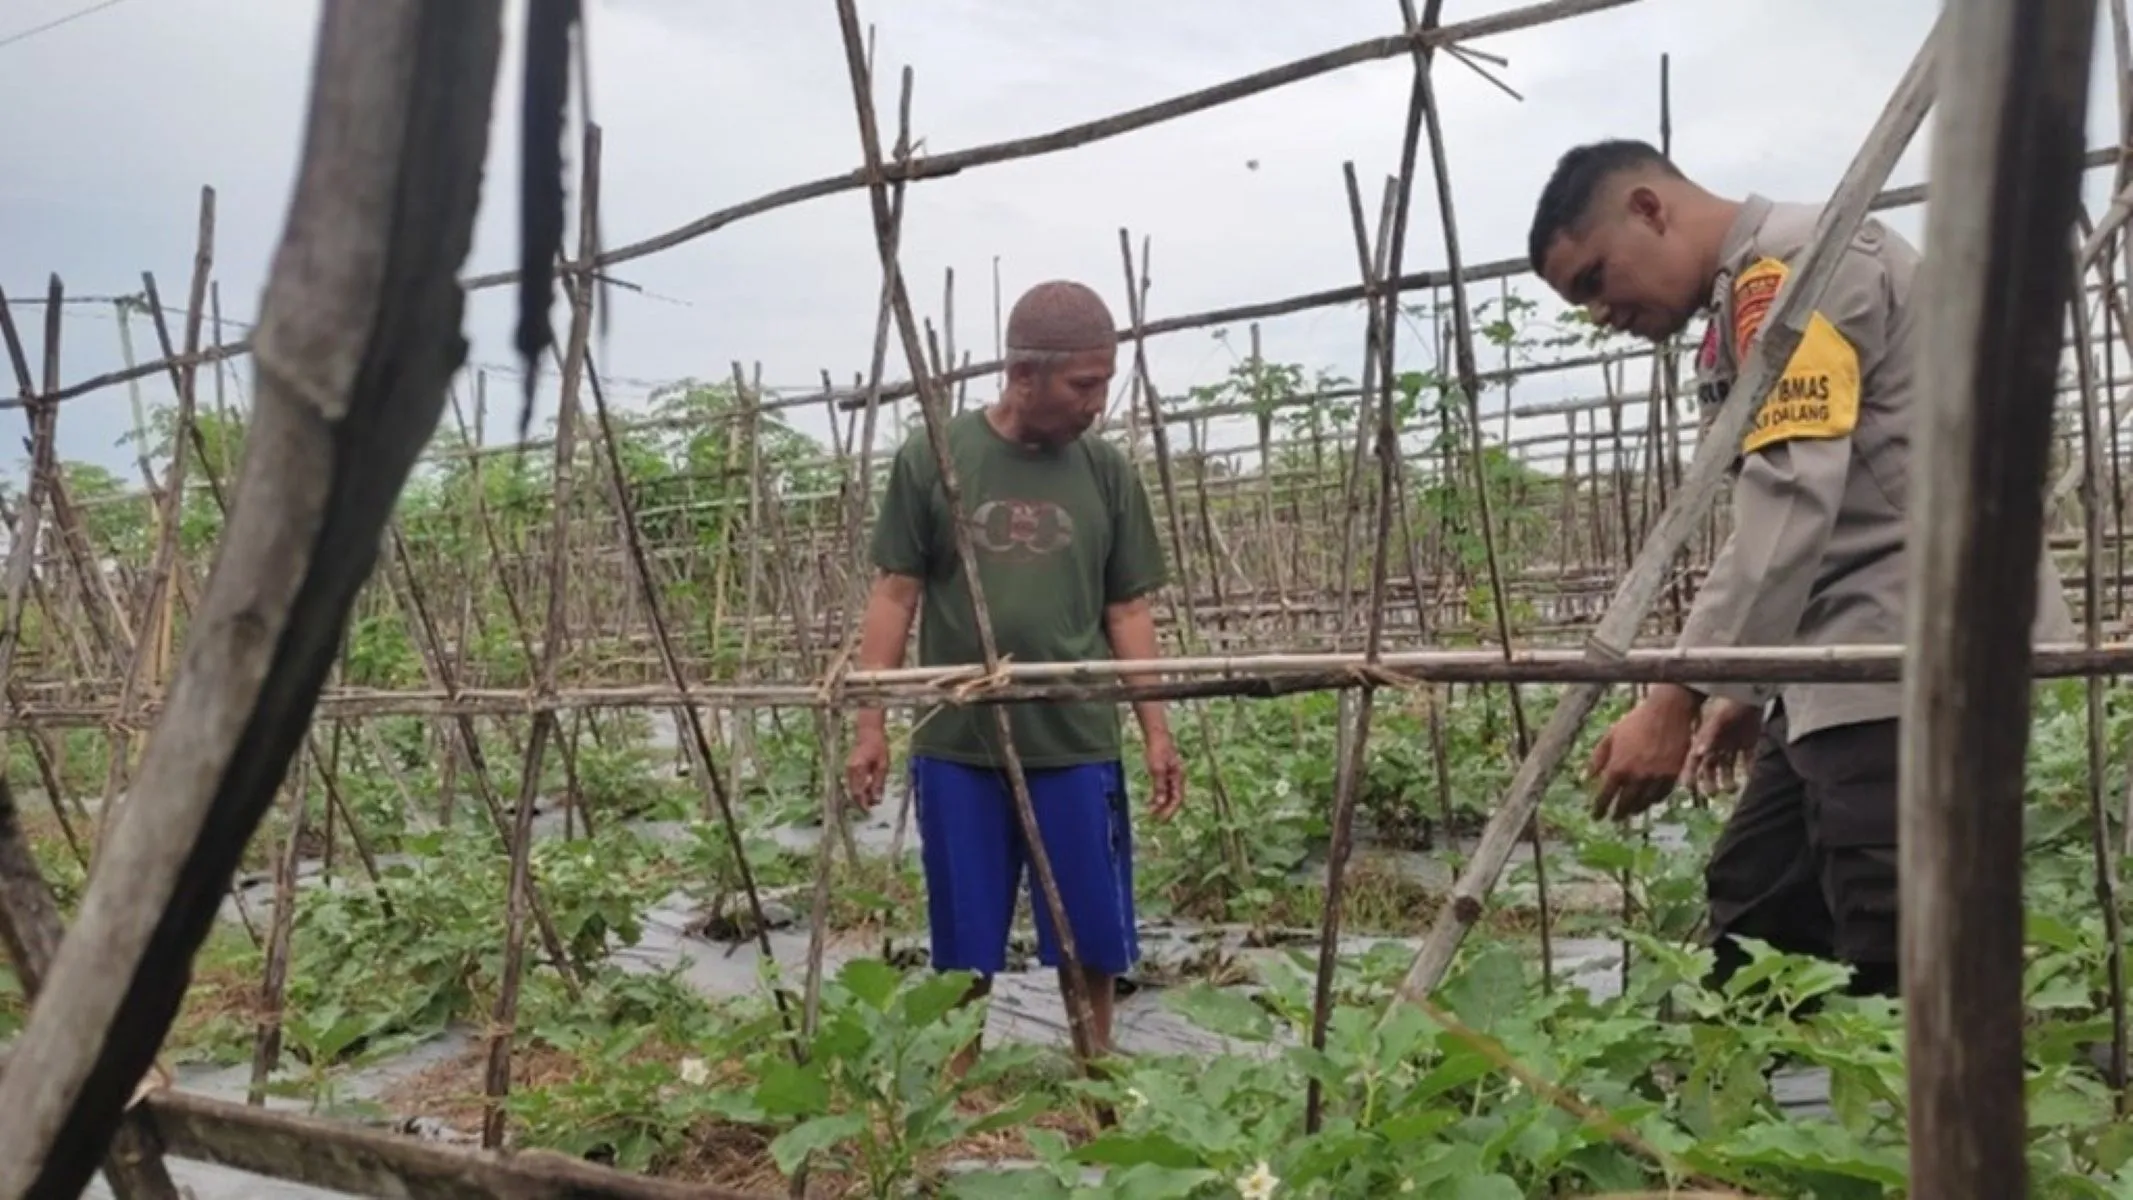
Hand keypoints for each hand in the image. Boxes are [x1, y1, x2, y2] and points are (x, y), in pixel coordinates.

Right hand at [845, 725, 889, 811]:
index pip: (858, 792)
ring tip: (872, 798)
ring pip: (852, 788)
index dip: (863, 803)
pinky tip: (868, 789)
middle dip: (862, 801)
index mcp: (858, 769)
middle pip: (853, 792)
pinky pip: (852, 783)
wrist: (868, 732)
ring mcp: (847, 769)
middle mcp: (849, 770)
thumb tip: (877, 800)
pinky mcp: (849, 768)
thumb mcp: (883, 765)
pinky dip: (859, 788)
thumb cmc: (878, 747)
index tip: (869, 811)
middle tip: (872, 806)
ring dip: (861, 795)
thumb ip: (879, 783)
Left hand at [1144, 733, 1184, 821]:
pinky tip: (1151, 801)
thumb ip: (1160, 786)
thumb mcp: (1157, 769)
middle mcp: (1177, 778)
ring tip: (1151, 813)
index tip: (1161, 819)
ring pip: (1169, 794)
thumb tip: (1161, 802)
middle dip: (1166, 810)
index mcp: (1179, 777)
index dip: (1170, 810)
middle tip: (1156, 820)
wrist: (1156, 735)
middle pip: (1174, 798)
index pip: (1177, 798)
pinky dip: (1158, 796)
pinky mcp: (1165, 773)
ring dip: (1161, 804)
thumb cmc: (1158, 750)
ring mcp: (1172, 775)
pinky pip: (1164, 789)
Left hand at [1586, 686, 1696, 821]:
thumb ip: (1596, 759)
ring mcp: (1656, 777)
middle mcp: (1637, 776)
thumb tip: (1584, 778)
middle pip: (1625, 804)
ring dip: (1635, 810)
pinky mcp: (1673, 775)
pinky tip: (1647, 801)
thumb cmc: (1635, 722)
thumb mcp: (1610, 737)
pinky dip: (1652, 801)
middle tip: (1613, 819)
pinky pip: (1661, 795)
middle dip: (1617, 814)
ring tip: (1629, 812)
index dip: (1599, 809)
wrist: (1668, 712)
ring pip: (1644, 803)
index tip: (1596, 817)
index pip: (1605, 796)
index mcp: (1618, 767)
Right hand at [1684, 697, 1760, 795]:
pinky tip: (1749, 779)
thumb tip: (1698, 753)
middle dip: (1709, 782)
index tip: (1687, 787)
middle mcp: (1717, 745)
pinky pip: (1748, 761)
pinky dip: (1749, 771)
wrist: (1751, 693)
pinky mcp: (1749, 744)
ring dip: (1728, 780)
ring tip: (1732, 789)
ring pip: (1728, 768)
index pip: (1693, 760)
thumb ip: (1707, 735)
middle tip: (1712, 793)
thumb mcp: (1717, 720)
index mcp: (1706, 739)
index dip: (1689, 773)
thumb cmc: (1730, 705)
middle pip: (1710, 768)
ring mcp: (1733, 745)